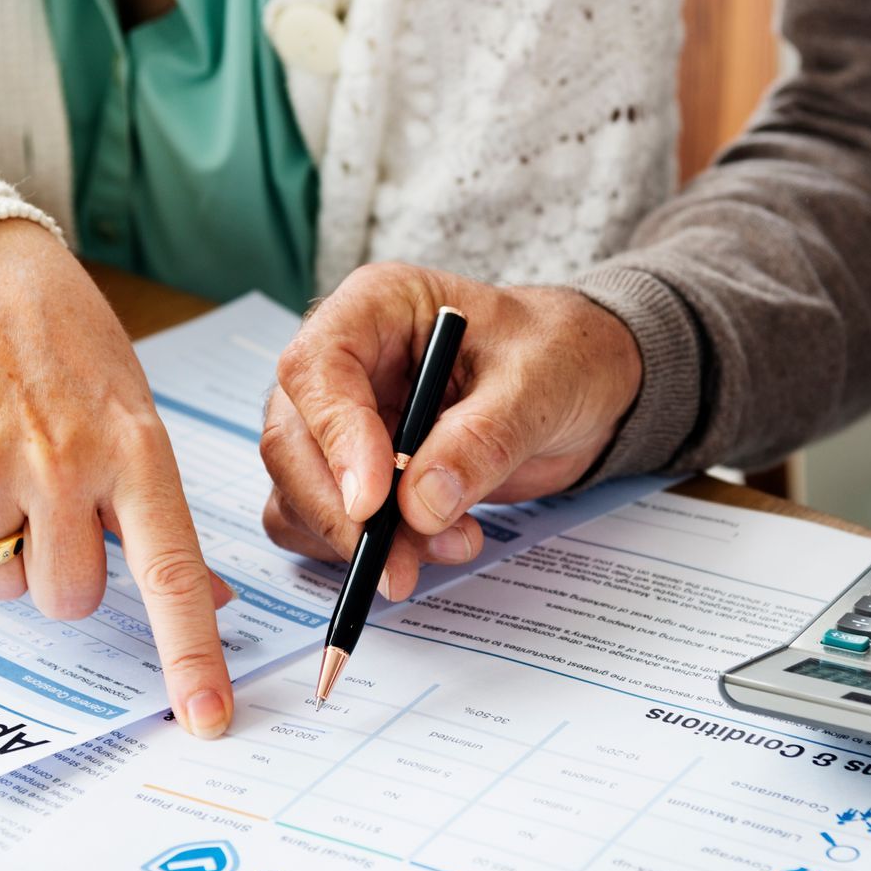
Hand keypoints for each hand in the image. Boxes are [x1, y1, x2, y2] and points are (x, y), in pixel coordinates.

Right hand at [0, 219, 233, 736]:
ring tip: (7, 469)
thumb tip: (212, 602)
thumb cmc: (69, 355)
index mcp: (137, 453)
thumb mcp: (135, 419)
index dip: (189, 653)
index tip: (207, 718)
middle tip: (55, 511)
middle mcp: (66, 459)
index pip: (169, 572)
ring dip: (2, 546)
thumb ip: (161, 516)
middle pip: (67, 599)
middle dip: (61, 575)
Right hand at [261, 263, 642, 599]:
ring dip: (358, 540)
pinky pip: (320, 524)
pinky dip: (364, 551)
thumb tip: (420, 505)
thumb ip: (480, 439)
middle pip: (291, 440)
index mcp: (376, 307)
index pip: (316, 369)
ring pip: (296, 492)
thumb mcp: (538, 384)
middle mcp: (344, 363)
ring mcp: (340, 421)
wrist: (580, 385)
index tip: (373, 502)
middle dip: (341, 512)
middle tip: (399, 563)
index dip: (335, 437)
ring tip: (449, 545)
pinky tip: (429, 547)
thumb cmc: (558, 355)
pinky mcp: (351, 474)